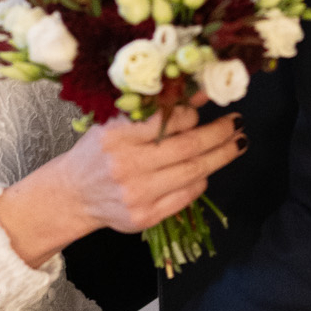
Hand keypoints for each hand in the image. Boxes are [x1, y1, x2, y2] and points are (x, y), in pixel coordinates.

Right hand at [0, 103, 242, 265]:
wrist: (73, 194)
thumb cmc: (97, 152)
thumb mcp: (115, 123)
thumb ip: (153, 111)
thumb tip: (196, 93)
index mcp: (116, 136)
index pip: (166, 120)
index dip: (192, 112)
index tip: (205, 106)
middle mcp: (126, 167)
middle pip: (187, 148)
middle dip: (218, 134)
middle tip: (236, 123)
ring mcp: (137, 195)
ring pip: (192, 173)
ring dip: (219, 156)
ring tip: (235, 144)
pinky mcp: (145, 217)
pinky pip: (185, 196)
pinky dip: (201, 180)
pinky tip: (208, 169)